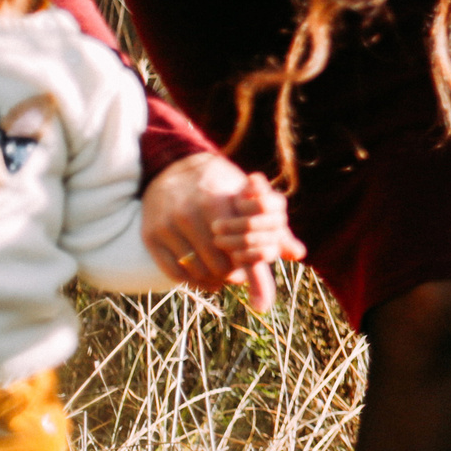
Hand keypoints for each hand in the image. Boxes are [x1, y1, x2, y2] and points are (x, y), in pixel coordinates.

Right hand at [143, 153, 304, 312]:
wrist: (175, 168)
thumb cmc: (222, 187)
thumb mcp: (249, 200)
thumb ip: (275, 228)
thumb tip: (299, 254)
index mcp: (216, 204)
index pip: (239, 251)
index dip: (249, 266)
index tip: (254, 274)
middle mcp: (188, 215)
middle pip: (219, 266)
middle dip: (233, 274)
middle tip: (239, 274)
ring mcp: (167, 226)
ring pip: (197, 273)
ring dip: (214, 281)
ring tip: (224, 277)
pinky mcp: (151, 236)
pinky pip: (175, 273)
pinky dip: (193, 282)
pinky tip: (205, 279)